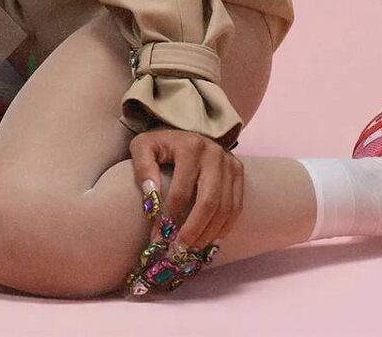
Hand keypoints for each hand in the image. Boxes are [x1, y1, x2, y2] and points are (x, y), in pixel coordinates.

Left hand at [129, 126, 243, 251]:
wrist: (186, 130)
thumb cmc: (162, 144)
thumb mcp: (143, 147)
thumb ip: (143, 170)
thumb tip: (151, 204)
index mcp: (190, 148)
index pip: (181, 193)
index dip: (169, 221)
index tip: (157, 242)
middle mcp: (214, 154)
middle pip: (208, 202)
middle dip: (193, 232)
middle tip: (178, 252)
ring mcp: (230, 163)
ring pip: (225, 209)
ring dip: (208, 234)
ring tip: (190, 250)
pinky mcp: (238, 171)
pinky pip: (236, 207)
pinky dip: (224, 228)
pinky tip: (209, 240)